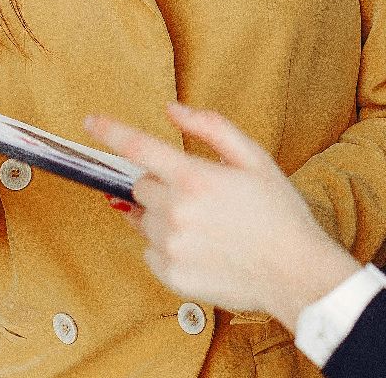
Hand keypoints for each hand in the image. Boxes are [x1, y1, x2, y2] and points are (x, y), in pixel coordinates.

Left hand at [86, 102, 363, 328]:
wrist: (294, 272)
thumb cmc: (279, 213)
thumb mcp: (254, 158)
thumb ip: (211, 128)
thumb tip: (172, 110)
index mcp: (194, 178)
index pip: (138, 147)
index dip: (110, 131)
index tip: (91, 122)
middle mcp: (176, 212)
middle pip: (141, 187)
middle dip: (162, 185)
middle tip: (199, 196)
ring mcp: (170, 246)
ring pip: (144, 220)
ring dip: (164, 217)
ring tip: (206, 226)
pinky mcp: (170, 274)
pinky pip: (150, 252)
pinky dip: (168, 247)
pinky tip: (201, 248)